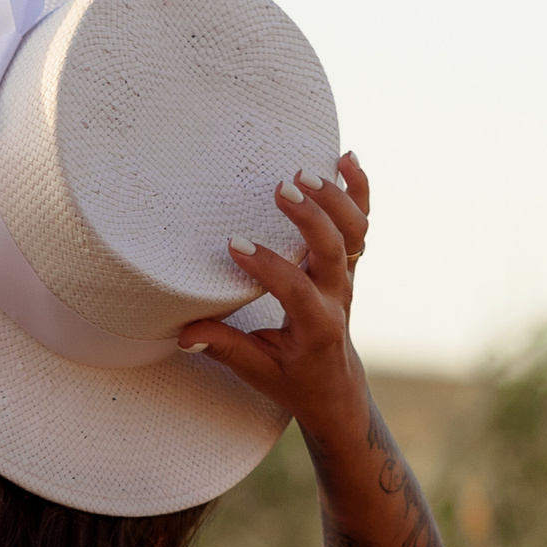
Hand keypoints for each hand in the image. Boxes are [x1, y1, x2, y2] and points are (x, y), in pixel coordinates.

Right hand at [176, 152, 371, 441]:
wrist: (335, 386)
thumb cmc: (293, 379)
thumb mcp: (257, 371)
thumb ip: (224, 349)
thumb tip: (185, 334)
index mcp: (317, 326)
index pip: (296, 289)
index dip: (268, 266)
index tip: (234, 245)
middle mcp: (338, 297)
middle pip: (335, 250)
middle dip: (311, 217)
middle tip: (283, 189)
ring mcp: (347, 277)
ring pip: (356, 232)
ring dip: (336, 199)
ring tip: (305, 173)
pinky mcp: (349, 264)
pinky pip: (361, 224)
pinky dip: (358, 191)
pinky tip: (346, 160)